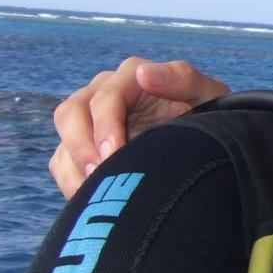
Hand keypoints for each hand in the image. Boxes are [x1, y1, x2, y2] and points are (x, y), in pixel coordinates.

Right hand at [49, 58, 230, 196]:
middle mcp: (104, 93)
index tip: (114, 153)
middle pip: (71, 113)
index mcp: (132, 77)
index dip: (106, 124)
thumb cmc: (210, 115)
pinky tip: (92, 199)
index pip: (105, 96)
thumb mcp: (207, 95)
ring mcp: (90, 121)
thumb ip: (183, 78)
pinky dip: (72, 182)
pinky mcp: (83, 148)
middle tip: (100, 175)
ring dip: (75, 167)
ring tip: (95, 192)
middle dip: (82, 146)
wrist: (205, 145)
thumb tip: (143, 73)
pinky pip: (62, 163)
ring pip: (64, 139)